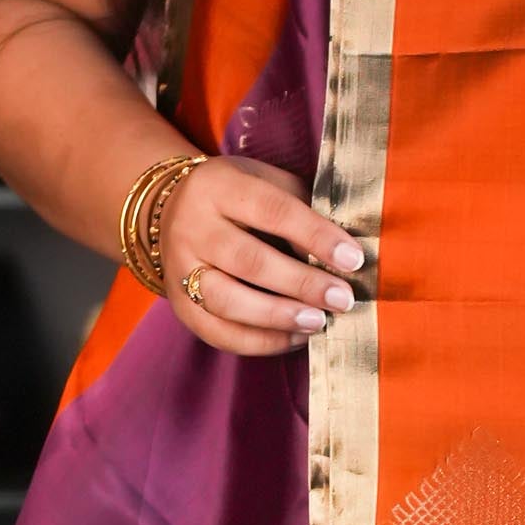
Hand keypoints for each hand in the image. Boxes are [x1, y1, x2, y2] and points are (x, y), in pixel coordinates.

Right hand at [160, 152, 363, 356]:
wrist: (171, 209)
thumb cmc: (240, 198)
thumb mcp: (268, 183)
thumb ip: (302, 210)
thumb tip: (344, 254)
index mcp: (218, 185)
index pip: (273, 211)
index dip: (316, 236)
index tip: (353, 260)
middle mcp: (191, 226)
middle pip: (248, 261)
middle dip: (302, 284)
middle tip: (342, 299)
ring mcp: (178, 269)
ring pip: (228, 302)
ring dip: (280, 317)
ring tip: (319, 322)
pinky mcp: (178, 305)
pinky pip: (219, 333)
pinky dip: (261, 342)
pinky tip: (295, 337)